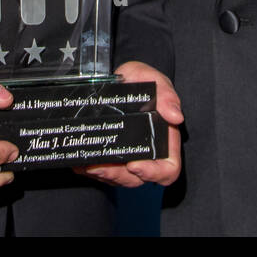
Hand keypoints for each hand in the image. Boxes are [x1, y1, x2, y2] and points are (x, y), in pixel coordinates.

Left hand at [76, 60, 182, 188]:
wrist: (113, 79)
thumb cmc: (137, 79)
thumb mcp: (151, 78)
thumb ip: (165, 94)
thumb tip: (176, 117)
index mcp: (164, 138)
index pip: (168, 169)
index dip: (154, 173)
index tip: (134, 165)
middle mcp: (147, 152)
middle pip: (137, 178)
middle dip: (117, 175)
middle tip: (99, 166)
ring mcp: (128, 156)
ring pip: (118, 178)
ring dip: (102, 174)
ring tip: (87, 164)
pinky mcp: (111, 157)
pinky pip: (103, 172)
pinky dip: (91, 169)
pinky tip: (80, 161)